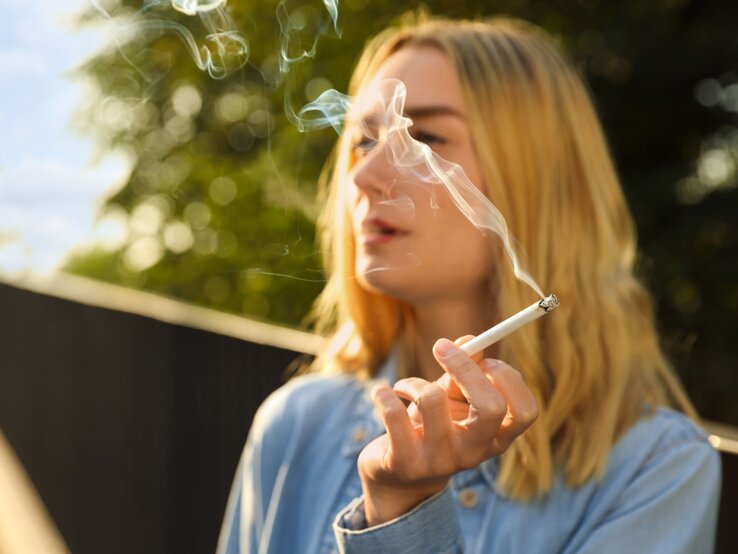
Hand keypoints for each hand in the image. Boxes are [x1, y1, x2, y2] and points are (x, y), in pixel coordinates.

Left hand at [357, 337, 538, 525]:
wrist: (398, 476)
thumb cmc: (432, 427)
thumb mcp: (451, 399)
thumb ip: (463, 370)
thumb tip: (470, 340)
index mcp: (495, 438)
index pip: (525, 411)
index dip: (508, 378)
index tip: (485, 360)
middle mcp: (474, 453)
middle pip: (491, 407)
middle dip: (466, 368)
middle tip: (442, 349)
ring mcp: (441, 462)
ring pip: (432, 400)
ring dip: (414, 382)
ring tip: (404, 386)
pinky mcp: (405, 464)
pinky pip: (394, 413)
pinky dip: (383, 394)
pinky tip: (381, 393)